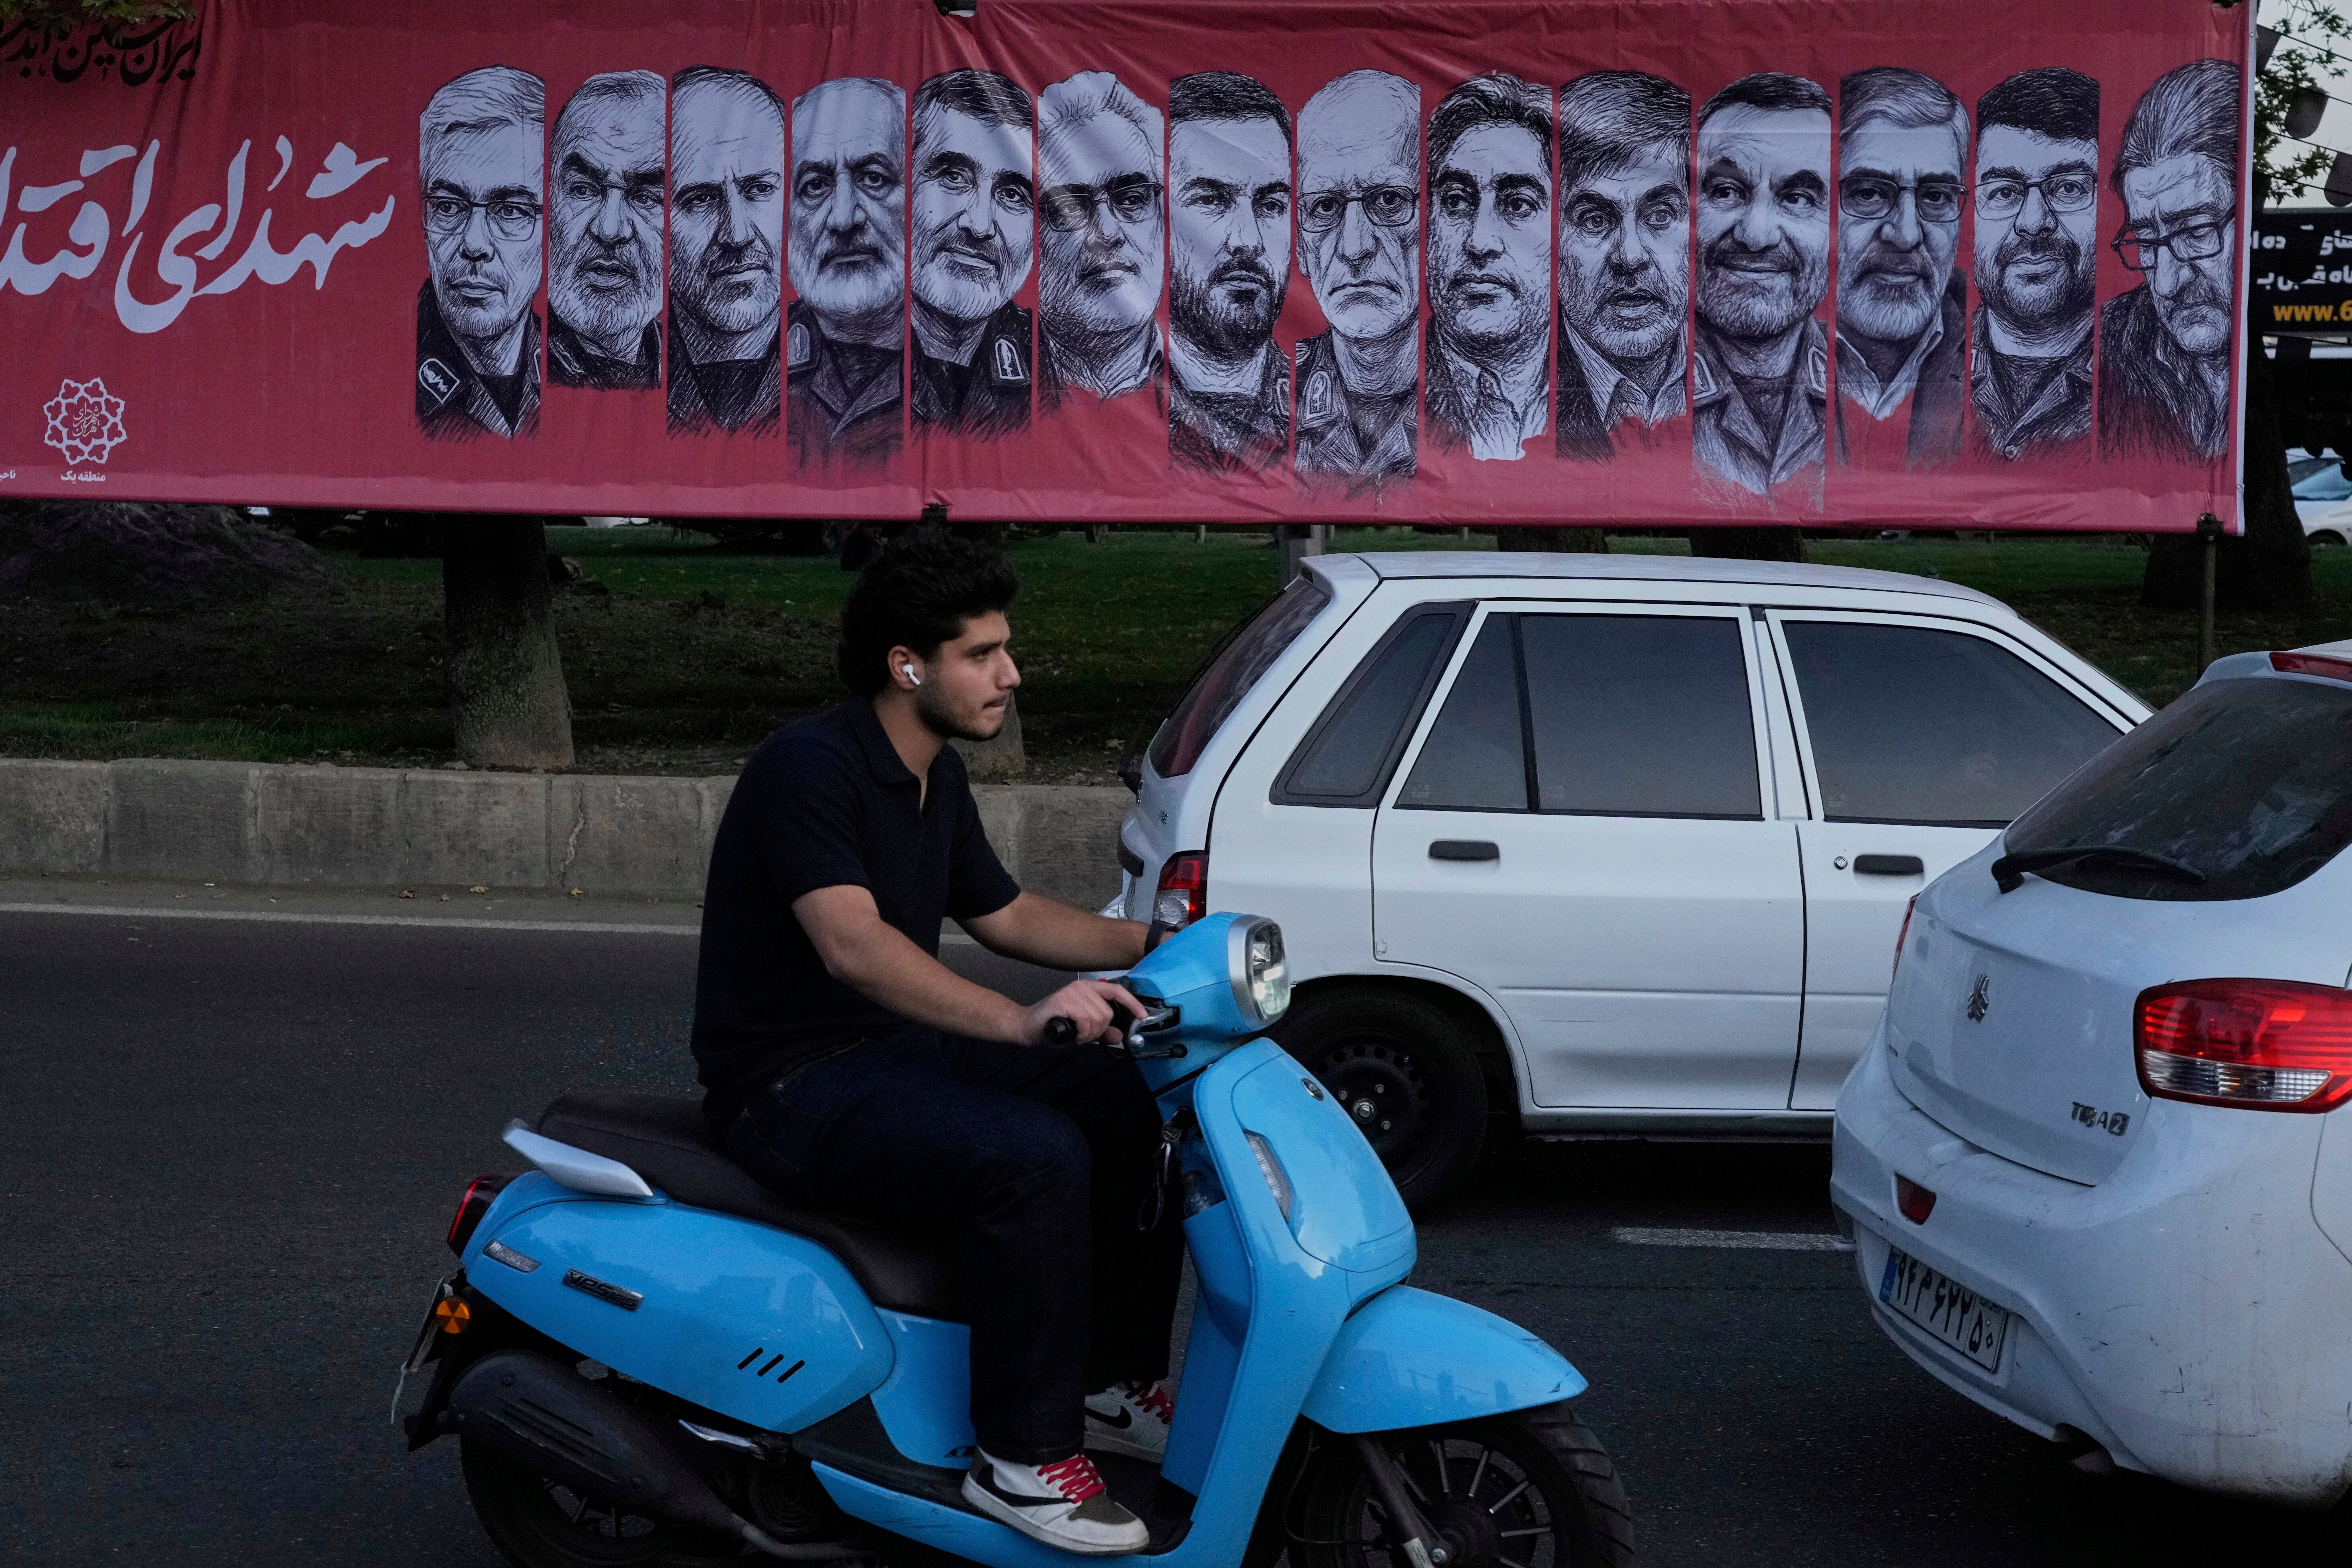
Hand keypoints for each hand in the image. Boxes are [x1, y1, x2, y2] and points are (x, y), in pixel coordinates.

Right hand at [1022, 978, 1146, 1046]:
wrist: (1027, 1027)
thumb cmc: (1054, 1028)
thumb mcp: (1083, 1031)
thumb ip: (1101, 1032)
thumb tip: (1119, 1036)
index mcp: (1088, 989)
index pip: (1117, 991)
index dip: (1132, 1003)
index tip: (1143, 1016)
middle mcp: (1081, 987)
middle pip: (1107, 1012)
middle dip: (1099, 1031)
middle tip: (1083, 1036)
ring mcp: (1071, 992)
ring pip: (1097, 1018)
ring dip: (1088, 1034)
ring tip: (1075, 1035)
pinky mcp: (1062, 1000)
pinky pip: (1085, 1020)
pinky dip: (1081, 1033)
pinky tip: (1072, 1035)